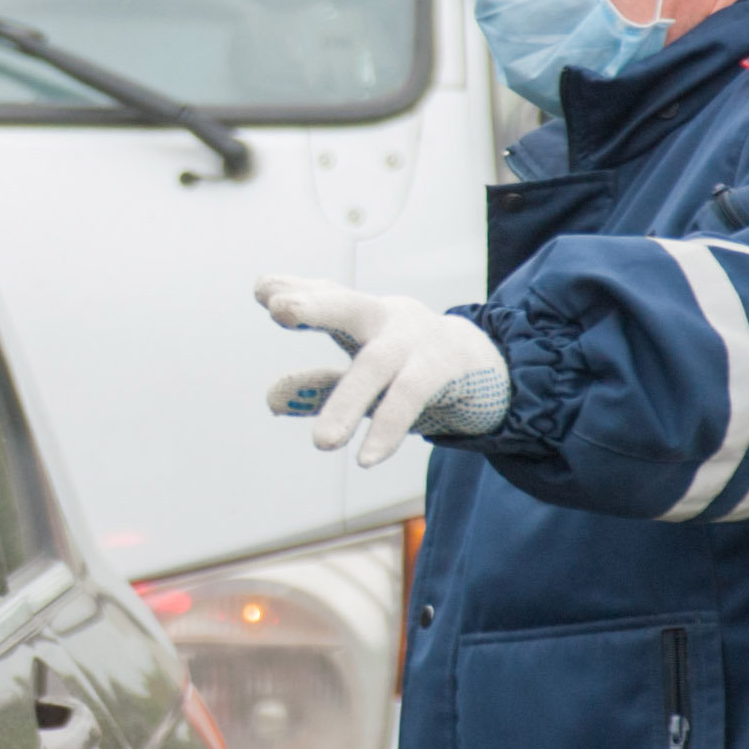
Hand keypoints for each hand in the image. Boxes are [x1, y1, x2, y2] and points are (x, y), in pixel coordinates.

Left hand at [254, 275, 509, 468]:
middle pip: (350, 306)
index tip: (262, 290)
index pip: (325, 297)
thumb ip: (318, 382)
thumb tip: (271, 400)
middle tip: (280, 308)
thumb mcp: (362, 370)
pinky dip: (387, 428)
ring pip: (377, 365)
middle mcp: (386, 319)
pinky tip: (366, 458)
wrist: (485, 365)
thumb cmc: (409, 364)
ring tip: (322, 443)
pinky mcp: (442, 370)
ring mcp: (416, 342)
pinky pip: (410, 397)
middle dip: (316, 306)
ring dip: (346, 400)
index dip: (296, 291)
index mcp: (363, 313)